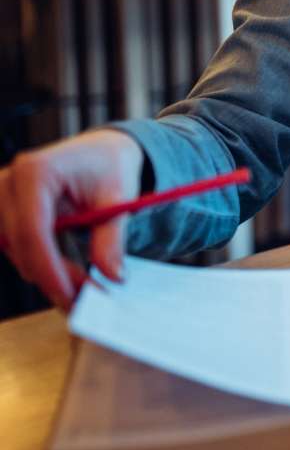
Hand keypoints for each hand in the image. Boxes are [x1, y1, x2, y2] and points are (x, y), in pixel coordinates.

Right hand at [0, 129, 143, 310]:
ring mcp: (1, 196)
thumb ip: (111, 239)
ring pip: (15, 251)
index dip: (49, 270)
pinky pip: (15, 246)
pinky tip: (65, 273)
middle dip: (52, 277)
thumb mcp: (118, 198)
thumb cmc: (109, 166)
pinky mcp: (2, 210)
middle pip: (20, 245)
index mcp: (36, 171)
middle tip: (85, 299)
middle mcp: (9, 182)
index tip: (71, 297)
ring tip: (82, 285)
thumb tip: (111, 277)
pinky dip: (40, 262)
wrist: (102, 150)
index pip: (32, 231)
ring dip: (46, 272)